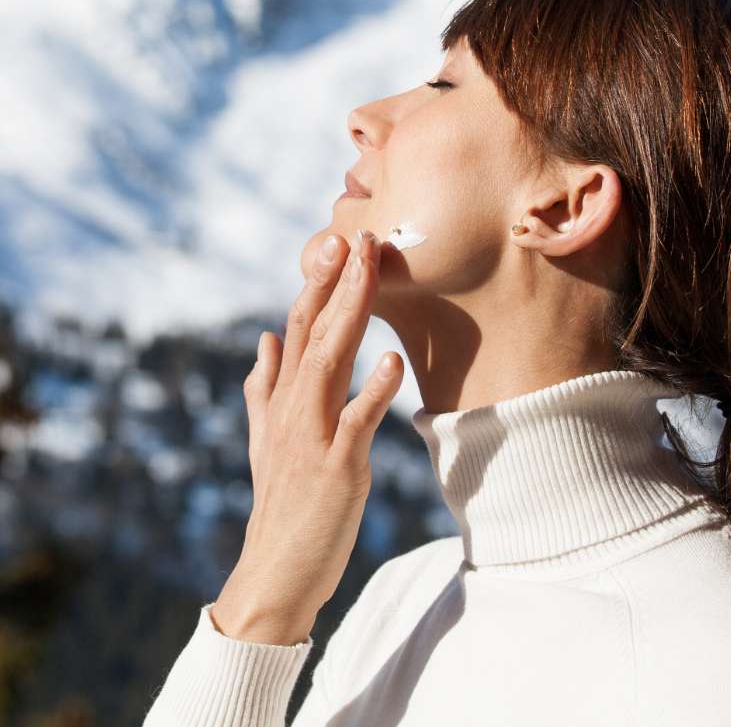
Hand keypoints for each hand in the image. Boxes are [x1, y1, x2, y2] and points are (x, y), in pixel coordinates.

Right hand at [211, 230, 406, 645]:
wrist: (275, 572)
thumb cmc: (282, 505)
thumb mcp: (266, 441)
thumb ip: (264, 389)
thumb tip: (265, 339)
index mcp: (281, 401)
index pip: (298, 330)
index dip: (318, 285)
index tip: (339, 241)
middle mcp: (291, 411)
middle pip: (312, 335)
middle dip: (335, 284)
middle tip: (357, 236)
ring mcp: (310, 438)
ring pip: (328, 365)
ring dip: (350, 316)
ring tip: (369, 273)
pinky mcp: (335, 468)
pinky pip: (356, 424)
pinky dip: (371, 391)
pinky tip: (389, 360)